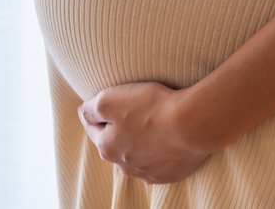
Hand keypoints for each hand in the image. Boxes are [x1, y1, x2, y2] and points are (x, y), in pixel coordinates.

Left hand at [78, 82, 213, 183]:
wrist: (192, 124)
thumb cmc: (150, 108)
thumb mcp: (109, 99)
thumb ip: (91, 108)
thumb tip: (82, 111)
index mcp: (107, 148)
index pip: (93, 128)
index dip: (94, 114)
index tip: (95, 105)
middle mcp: (125, 166)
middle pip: (116, 144)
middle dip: (118, 130)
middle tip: (128, 112)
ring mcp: (149, 172)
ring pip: (137, 155)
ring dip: (139, 142)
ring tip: (150, 125)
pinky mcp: (171, 174)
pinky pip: (160, 162)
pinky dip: (159, 151)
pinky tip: (166, 138)